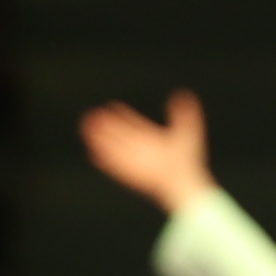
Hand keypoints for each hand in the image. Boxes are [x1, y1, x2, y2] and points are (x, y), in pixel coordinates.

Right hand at [81, 92, 216, 214]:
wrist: (183, 181)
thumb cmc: (188, 161)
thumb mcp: (188, 131)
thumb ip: (183, 114)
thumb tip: (182, 94)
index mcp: (152, 137)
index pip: (134, 123)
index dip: (123, 114)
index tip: (114, 105)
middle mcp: (141, 148)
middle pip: (120, 134)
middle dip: (106, 124)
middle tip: (92, 115)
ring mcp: (135, 161)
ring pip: (113, 148)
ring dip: (99, 138)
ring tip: (86, 128)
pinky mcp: (130, 174)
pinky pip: (113, 166)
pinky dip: (103, 160)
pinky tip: (92, 154)